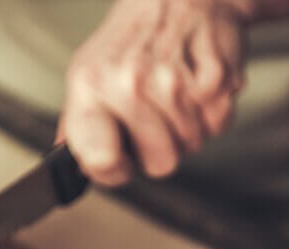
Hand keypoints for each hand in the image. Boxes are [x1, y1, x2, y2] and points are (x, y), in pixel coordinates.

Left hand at [59, 0, 250, 185]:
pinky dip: (214, 111)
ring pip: (193, 145)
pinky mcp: (214, 77)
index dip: (115, 170)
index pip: (101, 161)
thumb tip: (68, 165)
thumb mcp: (88, 72)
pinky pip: (219, 124)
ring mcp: (174, 81)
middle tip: (158, 112)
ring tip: (178, 92)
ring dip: (189, 127)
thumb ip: (77, 124)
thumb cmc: (134, 38)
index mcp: (92, 84)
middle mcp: (130, 82)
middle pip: (161, 164)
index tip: (120, 158)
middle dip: (163, 147)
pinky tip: (199, 84)